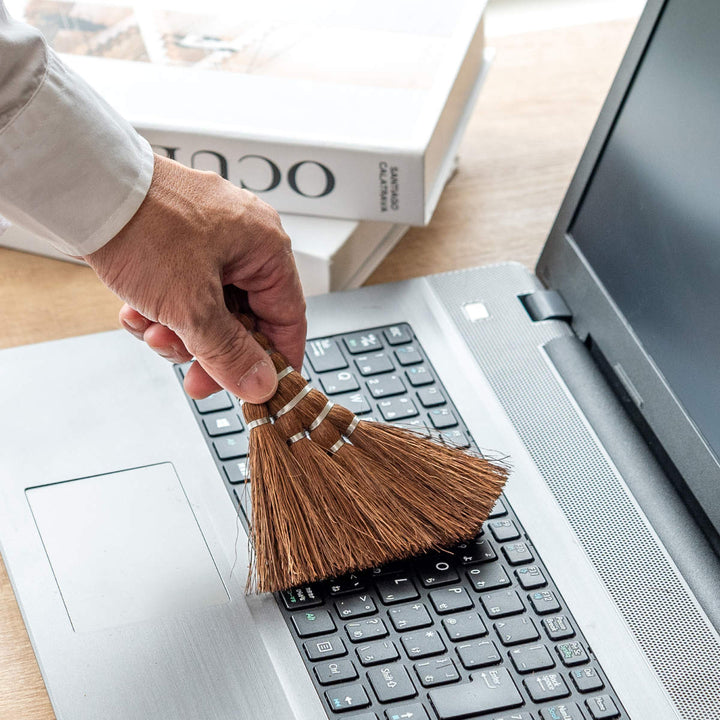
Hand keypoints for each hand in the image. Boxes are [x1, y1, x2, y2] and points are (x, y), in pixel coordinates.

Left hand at [83, 154, 305, 402]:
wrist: (80, 188)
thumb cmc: (143, 226)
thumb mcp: (192, 306)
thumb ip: (230, 353)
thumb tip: (261, 383)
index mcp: (265, 246)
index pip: (288, 316)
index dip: (277, 357)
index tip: (263, 388)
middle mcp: (242, 239)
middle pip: (244, 318)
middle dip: (212, 348)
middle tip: (194, 376)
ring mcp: (207, 238)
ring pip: (209, 309)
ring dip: (180, 331)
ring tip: (152, 331)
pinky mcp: (175, 241)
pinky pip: (182, 291)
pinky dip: (161, 310)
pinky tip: (137, 312)